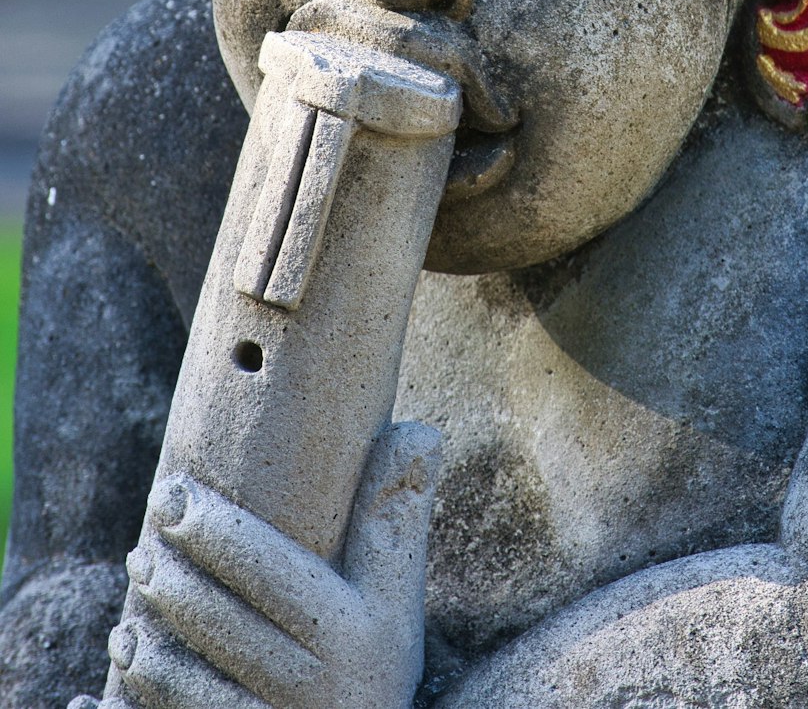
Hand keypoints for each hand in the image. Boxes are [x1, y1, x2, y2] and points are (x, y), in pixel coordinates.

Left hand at [71, 422, 439, 708]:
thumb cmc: (374, 660)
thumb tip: (419, 429)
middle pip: (224, 630)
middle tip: (136, 554)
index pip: (270, 572)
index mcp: (354, 634)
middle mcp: (319, 691)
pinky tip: (84, 705)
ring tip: (125, 623)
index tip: (170, 494)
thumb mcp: (396, 597)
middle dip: (171, 586)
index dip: (215, 531)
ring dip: (147, 657)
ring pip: (191, 696)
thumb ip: (396, 517)